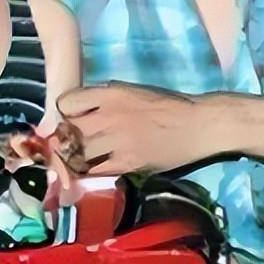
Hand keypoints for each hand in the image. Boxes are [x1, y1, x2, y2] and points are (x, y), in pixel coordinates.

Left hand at [56, 82, 206, 175]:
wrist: (197, 125)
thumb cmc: (167, 104)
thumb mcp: (132, 91)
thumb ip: (106, 99)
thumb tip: (82, 110)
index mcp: (110, 94)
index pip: (67, 103)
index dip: (65, 112)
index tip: (69, 118)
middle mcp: (109, 116)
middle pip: (69, 130)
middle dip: (66, 137)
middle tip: (70, 142)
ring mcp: (118, 141)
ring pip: (79, 154)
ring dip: (76, 157)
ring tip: (80, 158)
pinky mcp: (128, 163)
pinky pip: (96, 171)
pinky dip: (90, 172)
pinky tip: (93, 169)